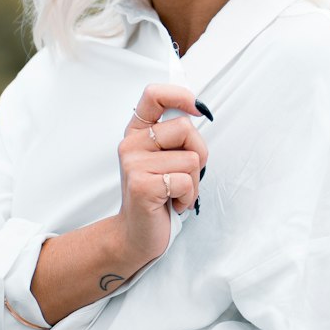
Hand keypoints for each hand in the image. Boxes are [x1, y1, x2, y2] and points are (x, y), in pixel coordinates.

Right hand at [116, 84, 209, 270]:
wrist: (136, 234)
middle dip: (198, 154)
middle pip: (186, 127)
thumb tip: (197, 110)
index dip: (180, 95)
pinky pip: (185, 181)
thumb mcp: (164, 158)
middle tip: (183, 174)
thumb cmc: (157, 195)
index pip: (154, 95)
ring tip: (175, 192)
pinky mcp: (142, 185)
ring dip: (194, 182)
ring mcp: (134, 164)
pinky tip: (173, 204)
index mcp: (137, 132)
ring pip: (191, 158)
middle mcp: (131, 144)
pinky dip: (188, 197)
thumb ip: (175, 135)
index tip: (196, 108)